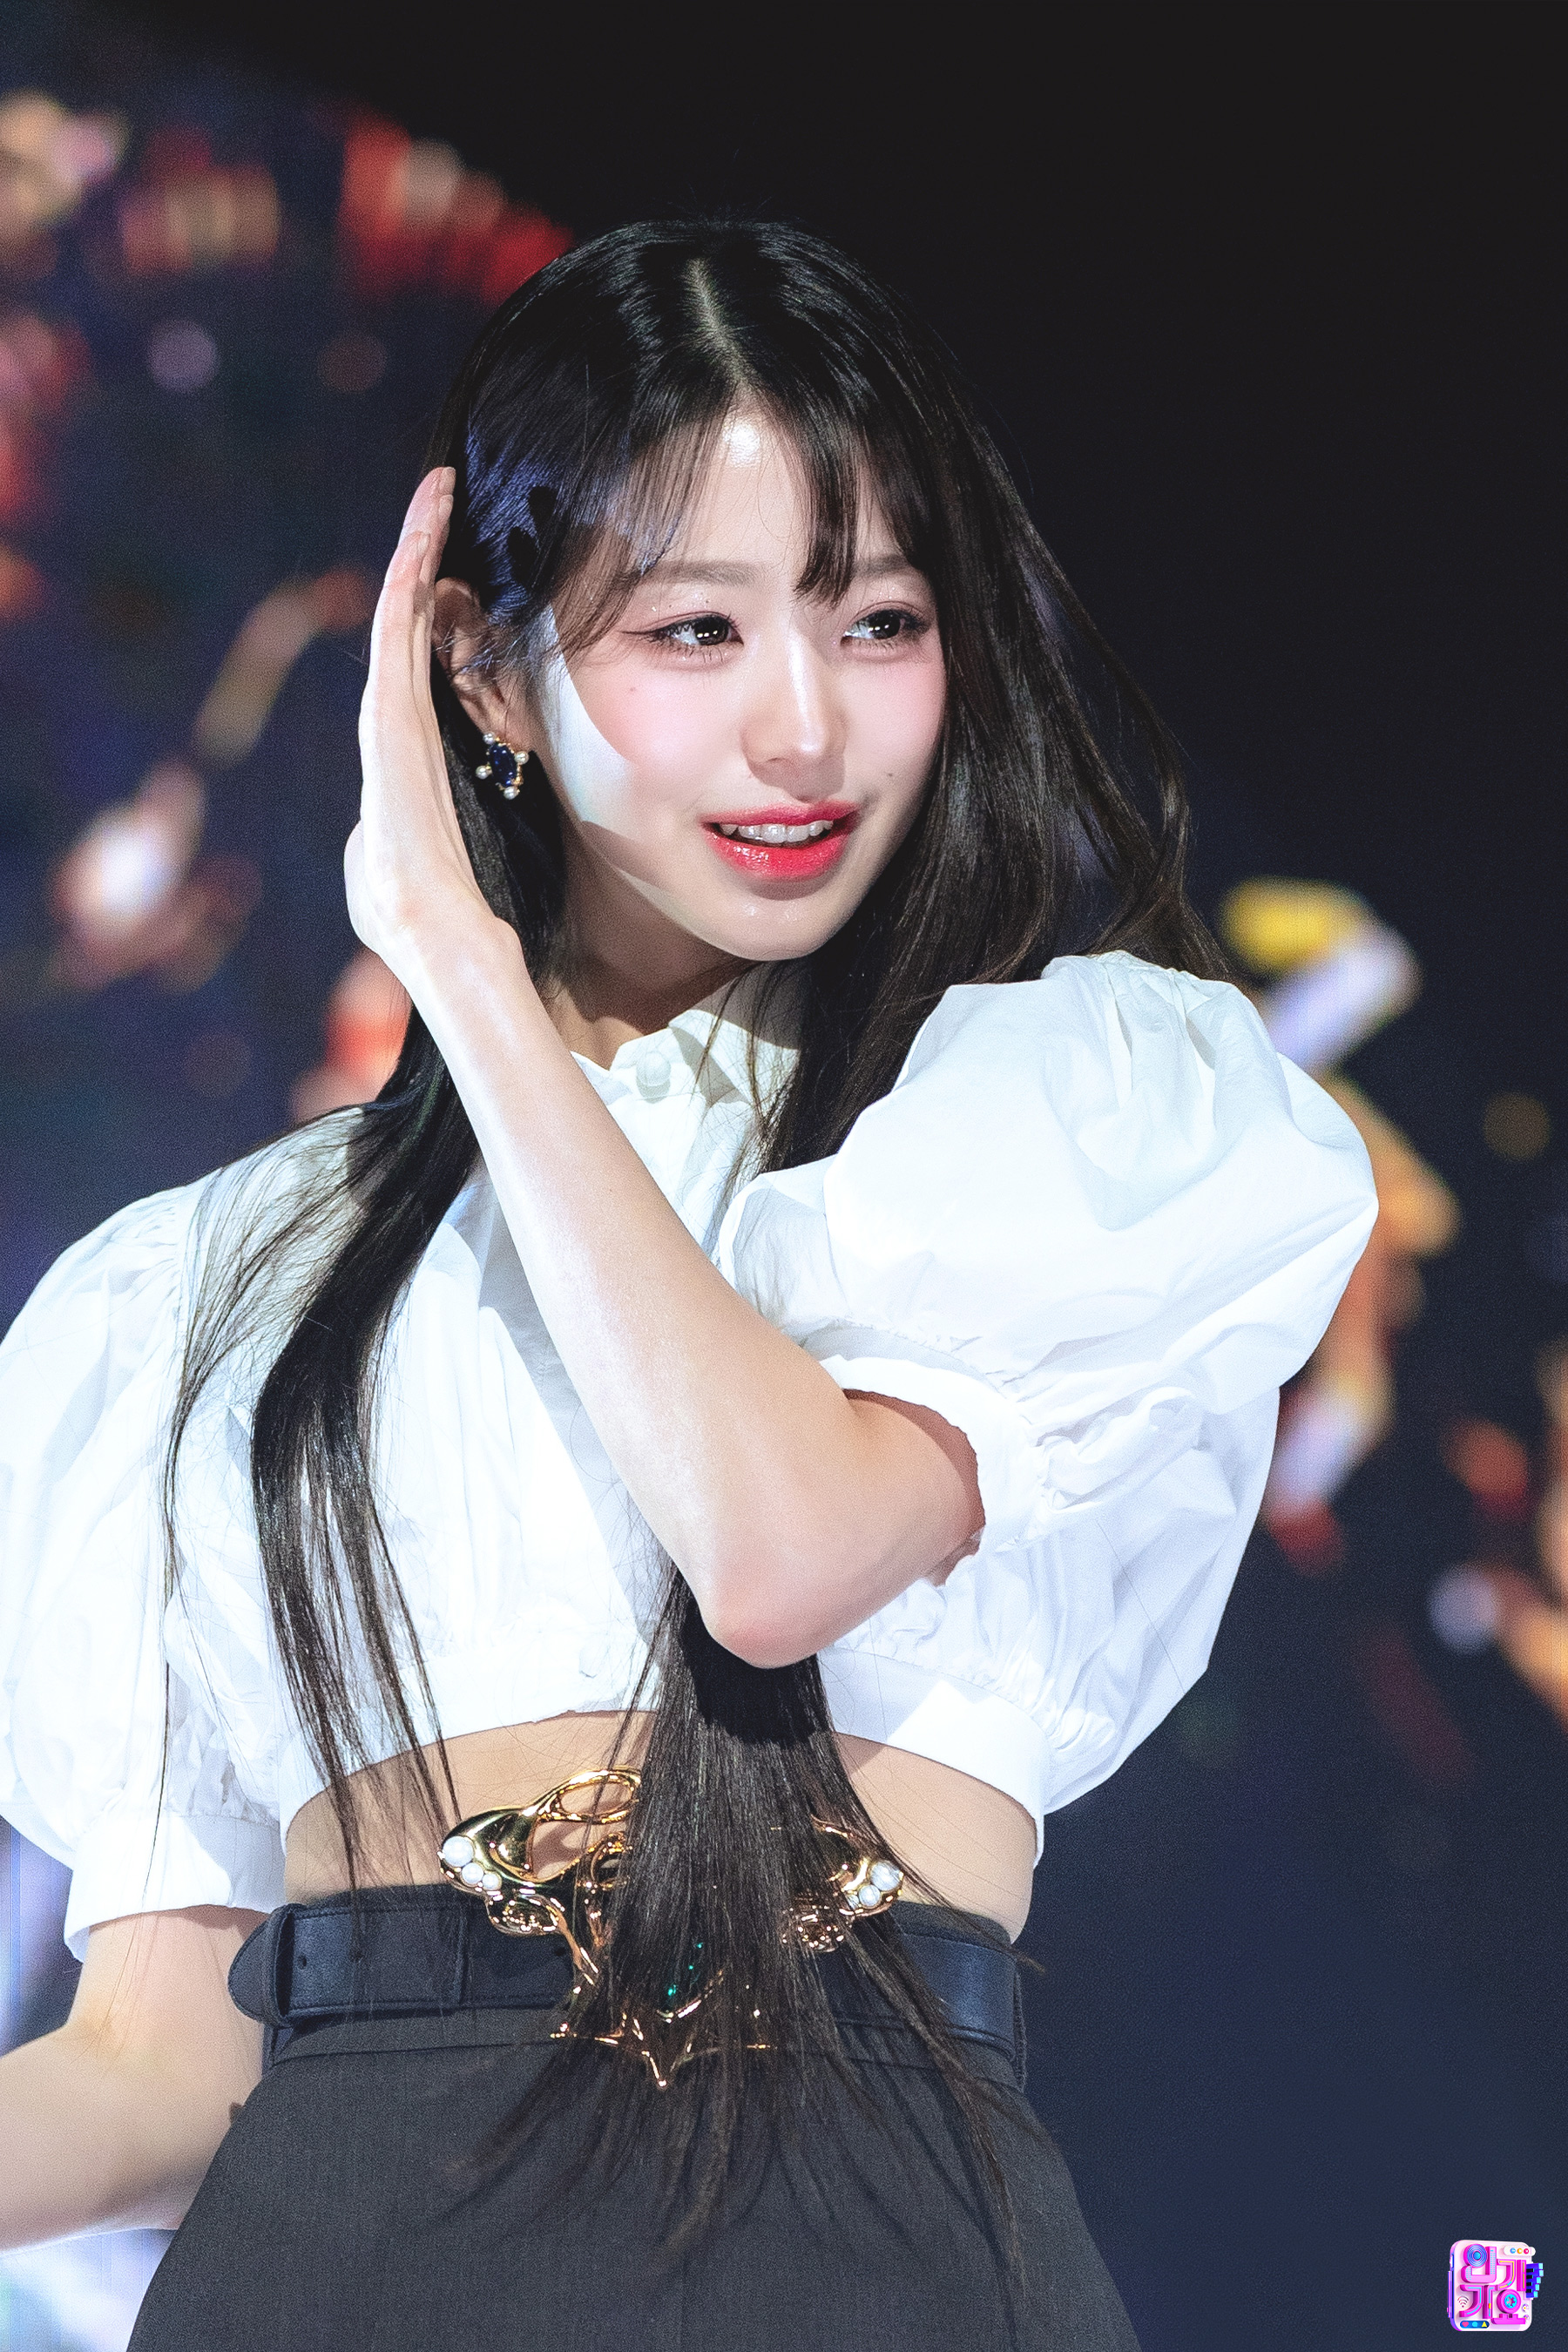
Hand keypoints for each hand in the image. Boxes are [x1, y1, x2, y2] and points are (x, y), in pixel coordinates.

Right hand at [345, 468, 504, 992]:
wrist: (430, 928)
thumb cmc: (427, 903)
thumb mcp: (425, 843)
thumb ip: (421, 811)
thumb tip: (419, 815)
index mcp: (407, 744)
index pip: (416, 652)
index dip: (429, 596)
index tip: (449, 548)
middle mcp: (393, 720)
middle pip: (406, 617)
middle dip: (421, 550)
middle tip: (440, 490)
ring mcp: (388, 716)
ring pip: (402, 613)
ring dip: (417, 548)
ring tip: (436, 491)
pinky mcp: (390, 720)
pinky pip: (401, 636)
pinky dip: (410, 581)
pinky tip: (424, 538)